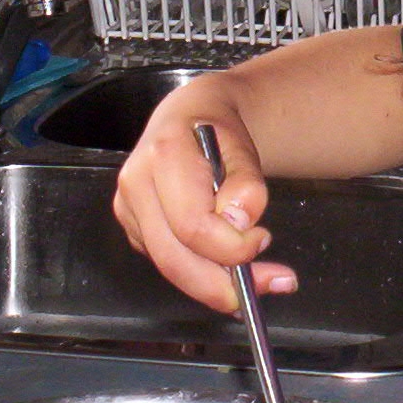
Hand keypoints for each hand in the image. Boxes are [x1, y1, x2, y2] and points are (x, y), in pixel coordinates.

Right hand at [112, 76, 297, 311]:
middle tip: (273, 283)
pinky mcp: (135, 229)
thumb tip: (240, 222)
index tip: (263, 239)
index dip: (231, 246)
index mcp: (164, 156)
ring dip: (216, 286)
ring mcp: (129, 210)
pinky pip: (168, 264)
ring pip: (170, 268)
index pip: (192, 224)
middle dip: (224, 284)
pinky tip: (230, 271)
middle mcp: (136, 185)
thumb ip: (246, 182)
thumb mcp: (243, 145)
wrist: (189, 116)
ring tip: (259, 281)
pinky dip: (202, 276)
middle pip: (175, 259)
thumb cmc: (217, 130)